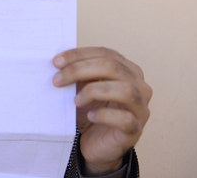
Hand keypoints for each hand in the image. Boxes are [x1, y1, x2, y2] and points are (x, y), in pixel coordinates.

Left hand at [52, 47, 151, 175]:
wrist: (93, 143)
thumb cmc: (89, 110)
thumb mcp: (81, 87)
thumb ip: (77, 72)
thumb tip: (57, 60)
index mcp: (127, 70)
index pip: (105, 54)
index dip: (79, 55)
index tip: (56, 62)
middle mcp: (139, 86)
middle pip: (113, 67)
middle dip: (80, 70)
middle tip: (57, 80)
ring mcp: (140, 108)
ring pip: (125, 90)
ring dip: (94, 92)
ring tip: (75, 101)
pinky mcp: (135, 129)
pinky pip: (125, 119)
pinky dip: (104, 115)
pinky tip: (90, 116)